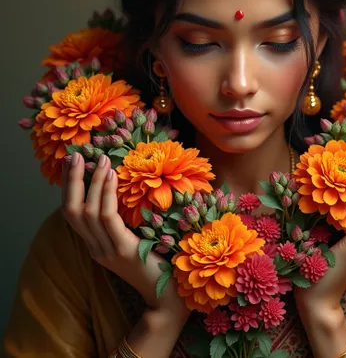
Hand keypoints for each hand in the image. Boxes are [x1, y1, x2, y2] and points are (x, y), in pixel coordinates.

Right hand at [61, 152, 189, 325]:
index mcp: (96, 245)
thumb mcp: (135, 241)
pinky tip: (113, 177)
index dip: (70, 187)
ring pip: (88, 211)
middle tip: (75, 155)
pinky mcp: (123, 250)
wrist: (169, 296)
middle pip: (71, 211)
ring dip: (93, 182)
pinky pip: (108, 218)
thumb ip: (124, 223)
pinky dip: (107, 195)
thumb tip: (123, 191)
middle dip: (71, 181)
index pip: (73, 214)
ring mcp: (107, 251)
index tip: (73, 163)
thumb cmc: (158, 264)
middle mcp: (96, 248)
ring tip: (101, 160)